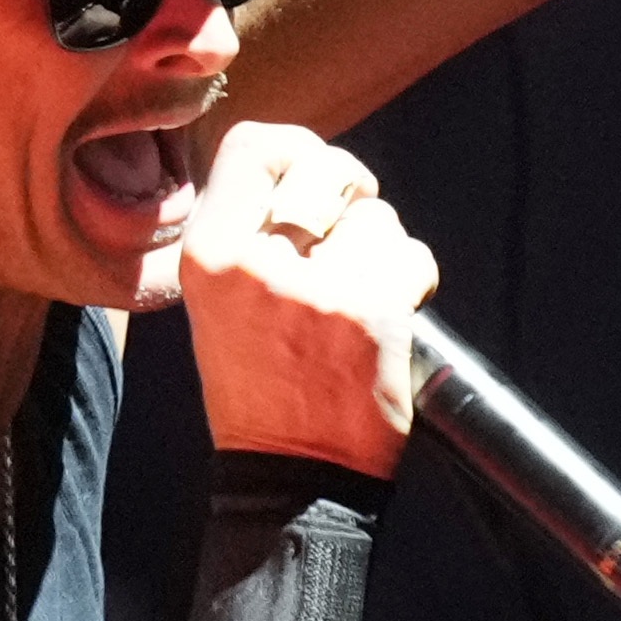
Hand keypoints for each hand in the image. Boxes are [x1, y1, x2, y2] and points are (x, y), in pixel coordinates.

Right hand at [182, 124, 438, 477]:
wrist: (291, 474)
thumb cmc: (260, 389)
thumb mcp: (221, 300)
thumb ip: (251, 231)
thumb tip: (303, 166)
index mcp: (208, 256)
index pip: (252, 146)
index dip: (296, 150)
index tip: (315, 178)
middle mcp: (255, 263)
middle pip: (325, 168)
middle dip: (352, 193)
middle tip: (350, 233)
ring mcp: (315, 287)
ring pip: (376, 217)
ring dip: (383, 250)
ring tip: (359, 298)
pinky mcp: (370, 312)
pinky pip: (410, 255)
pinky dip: (413, 280)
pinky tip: (389, 317)